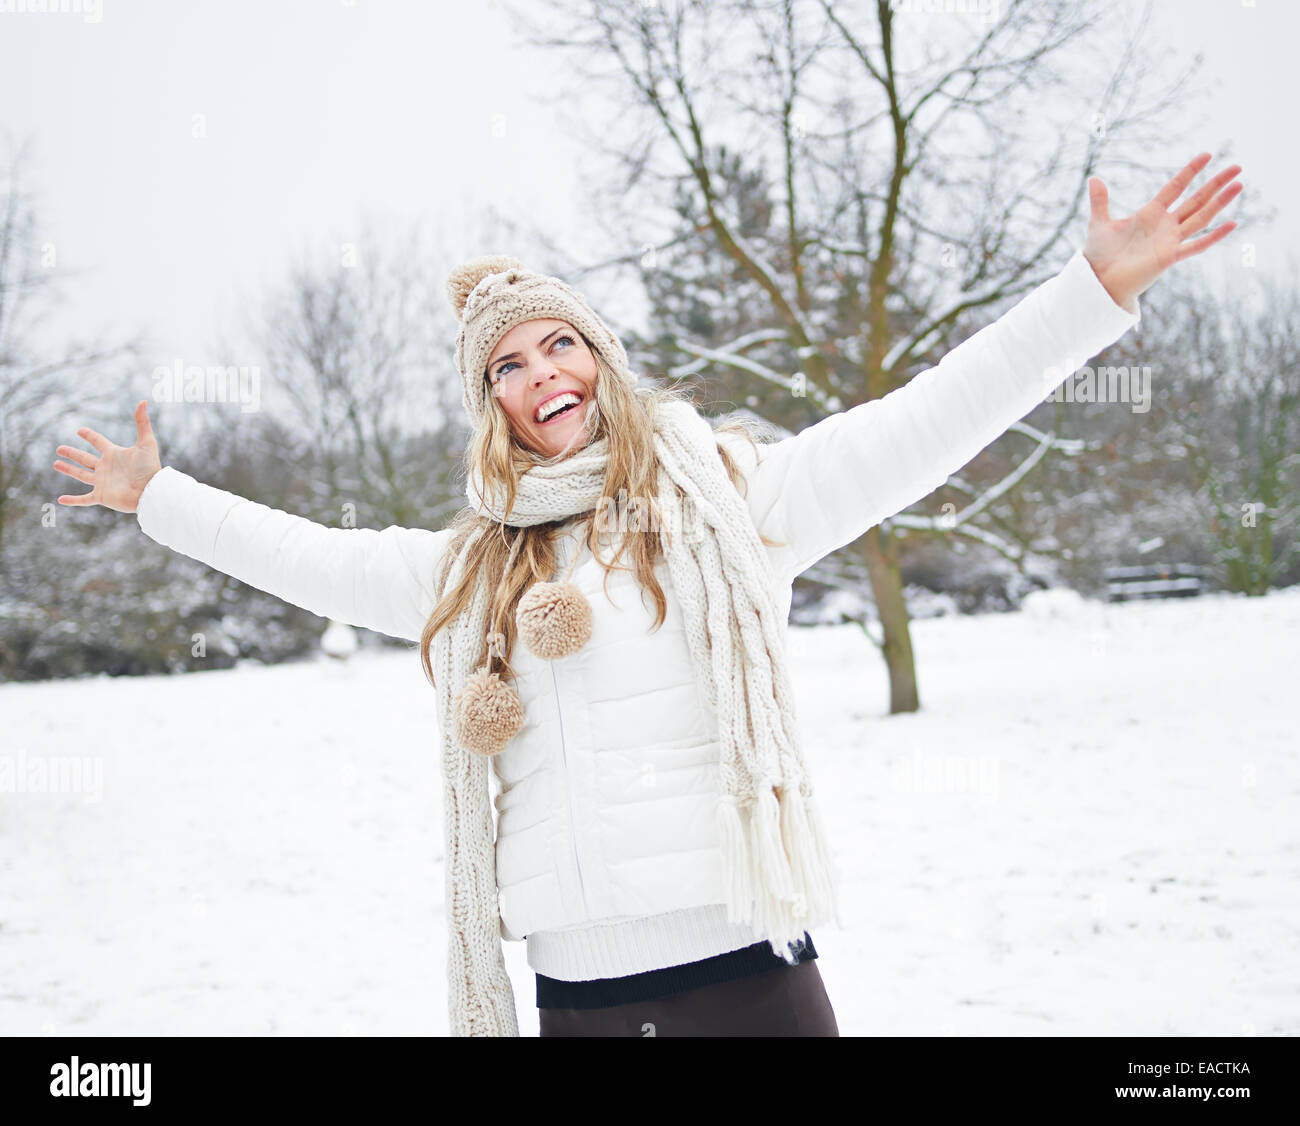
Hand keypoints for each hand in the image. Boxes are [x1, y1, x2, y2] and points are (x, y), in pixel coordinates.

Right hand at [54, 399, 162, 513]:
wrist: (151, 491)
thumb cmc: (149, 468)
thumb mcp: (146, 442)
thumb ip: (143, 422)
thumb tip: (143, 401)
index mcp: (114, 454)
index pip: (99, 442)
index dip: (89, 436)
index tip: (80, 430)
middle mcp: (106, 468)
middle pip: (85, 458)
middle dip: (72, 453)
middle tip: (59, 448)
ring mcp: (102, 482)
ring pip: (81, 475)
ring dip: (68, 470)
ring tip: (56, 463)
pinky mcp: (102, 496)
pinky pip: (84, 499)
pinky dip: (73, 501)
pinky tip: (60, 500)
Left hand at [1083, 152, 1242, 311]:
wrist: (1098, 280)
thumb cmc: (1100, 254)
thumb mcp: (1099, 223)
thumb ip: (1100, 201)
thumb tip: (1094, 178)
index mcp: (1150, 214)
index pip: (1175, 187)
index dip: (1190, 172)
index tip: (1207, 155)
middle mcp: (1165, 225)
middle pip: (1196, 200)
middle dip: (1216, 184)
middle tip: (1237, 167)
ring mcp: (1170, 241)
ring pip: (1201, 218)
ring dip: (1220, 202)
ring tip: (1239, 185)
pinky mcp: (1169, 257)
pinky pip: (1196, 246)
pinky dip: (1214, 236)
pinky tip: (1231, 224)